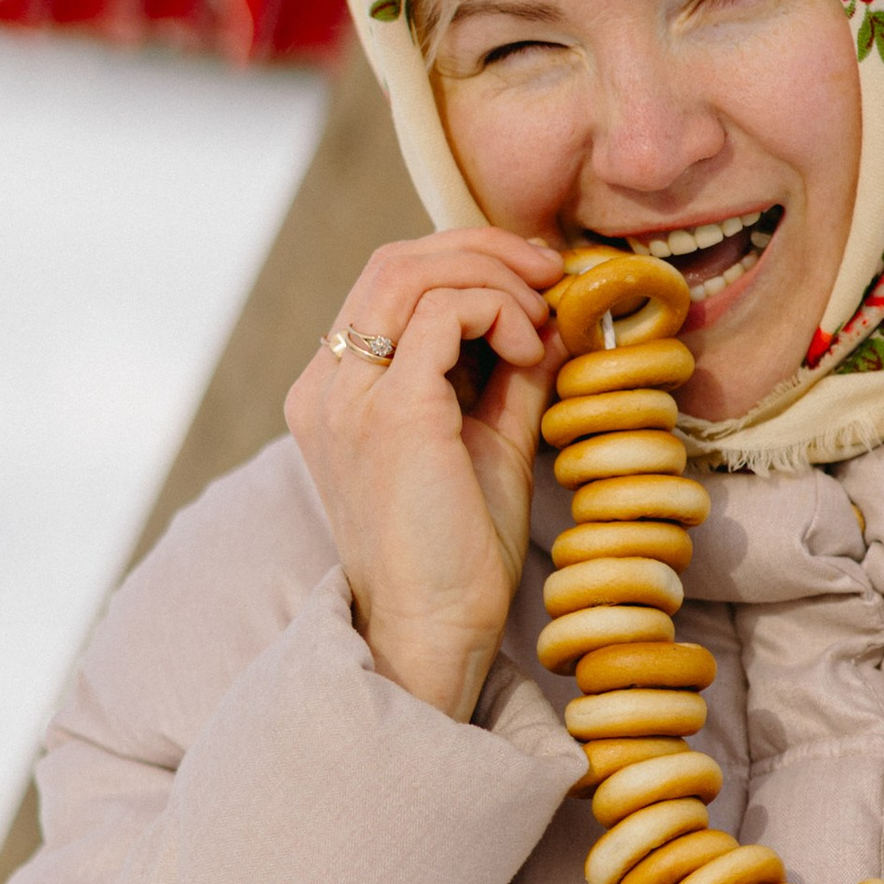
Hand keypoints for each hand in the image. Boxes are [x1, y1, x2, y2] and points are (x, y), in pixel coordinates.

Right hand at [285, 231, 563, 719]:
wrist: (433, 634)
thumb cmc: (460, 553)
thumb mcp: (489, 440)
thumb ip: (510, 373)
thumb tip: (555, 312)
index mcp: (336, 393)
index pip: (388, 284)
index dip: (466, 262)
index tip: (535, 282)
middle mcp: (327, 387)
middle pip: (393, 261)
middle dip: (483, 249)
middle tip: (549, 273)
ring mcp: (349, 398)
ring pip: (410, 271)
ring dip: (493, 276)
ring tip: (541, 321)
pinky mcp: (391, 414)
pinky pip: (442, 312)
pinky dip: (498, 311)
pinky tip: (532, 354)